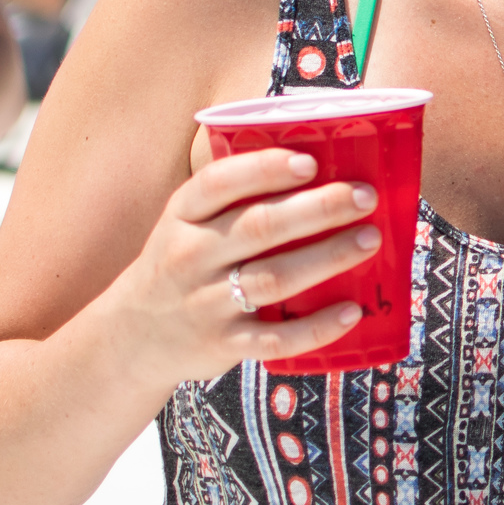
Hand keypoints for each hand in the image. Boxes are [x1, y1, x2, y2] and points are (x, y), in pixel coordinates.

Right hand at [101, 149, 385, 385]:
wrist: (134, 336)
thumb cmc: (183, 262)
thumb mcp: (189, 221)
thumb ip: (235, 196)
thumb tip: (321, 160)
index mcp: (184, 215)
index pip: (219, 183)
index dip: (266, 170)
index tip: (310, 162)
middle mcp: (191, 256)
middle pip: (259, 227)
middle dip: (318, 208)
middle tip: (364, 196)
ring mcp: (206, 303)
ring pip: (273, 278)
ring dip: (327, 258)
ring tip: (370, 239)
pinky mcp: (224, 345)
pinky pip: (275, 338)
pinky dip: (316, 328)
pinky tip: (351, 311)